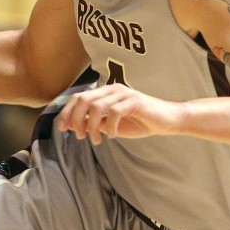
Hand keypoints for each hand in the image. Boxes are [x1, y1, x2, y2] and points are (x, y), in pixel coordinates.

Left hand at [56, 83, 183, 144]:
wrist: (166, 121)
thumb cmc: (140, 122)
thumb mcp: (111, 125)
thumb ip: (94, 123)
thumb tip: (72, 125)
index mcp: (106, 93)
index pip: (79, 97)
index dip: (67, 112)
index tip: (62, 129)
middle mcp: (113, 89)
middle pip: (83, 99)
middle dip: (76, 119)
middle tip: (80, 136)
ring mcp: (124, 94)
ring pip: (97, 107)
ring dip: (91, 126)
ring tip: (96, 140)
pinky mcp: (135, 101)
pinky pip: (114, 112)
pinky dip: (109, 126)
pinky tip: (112, 135)